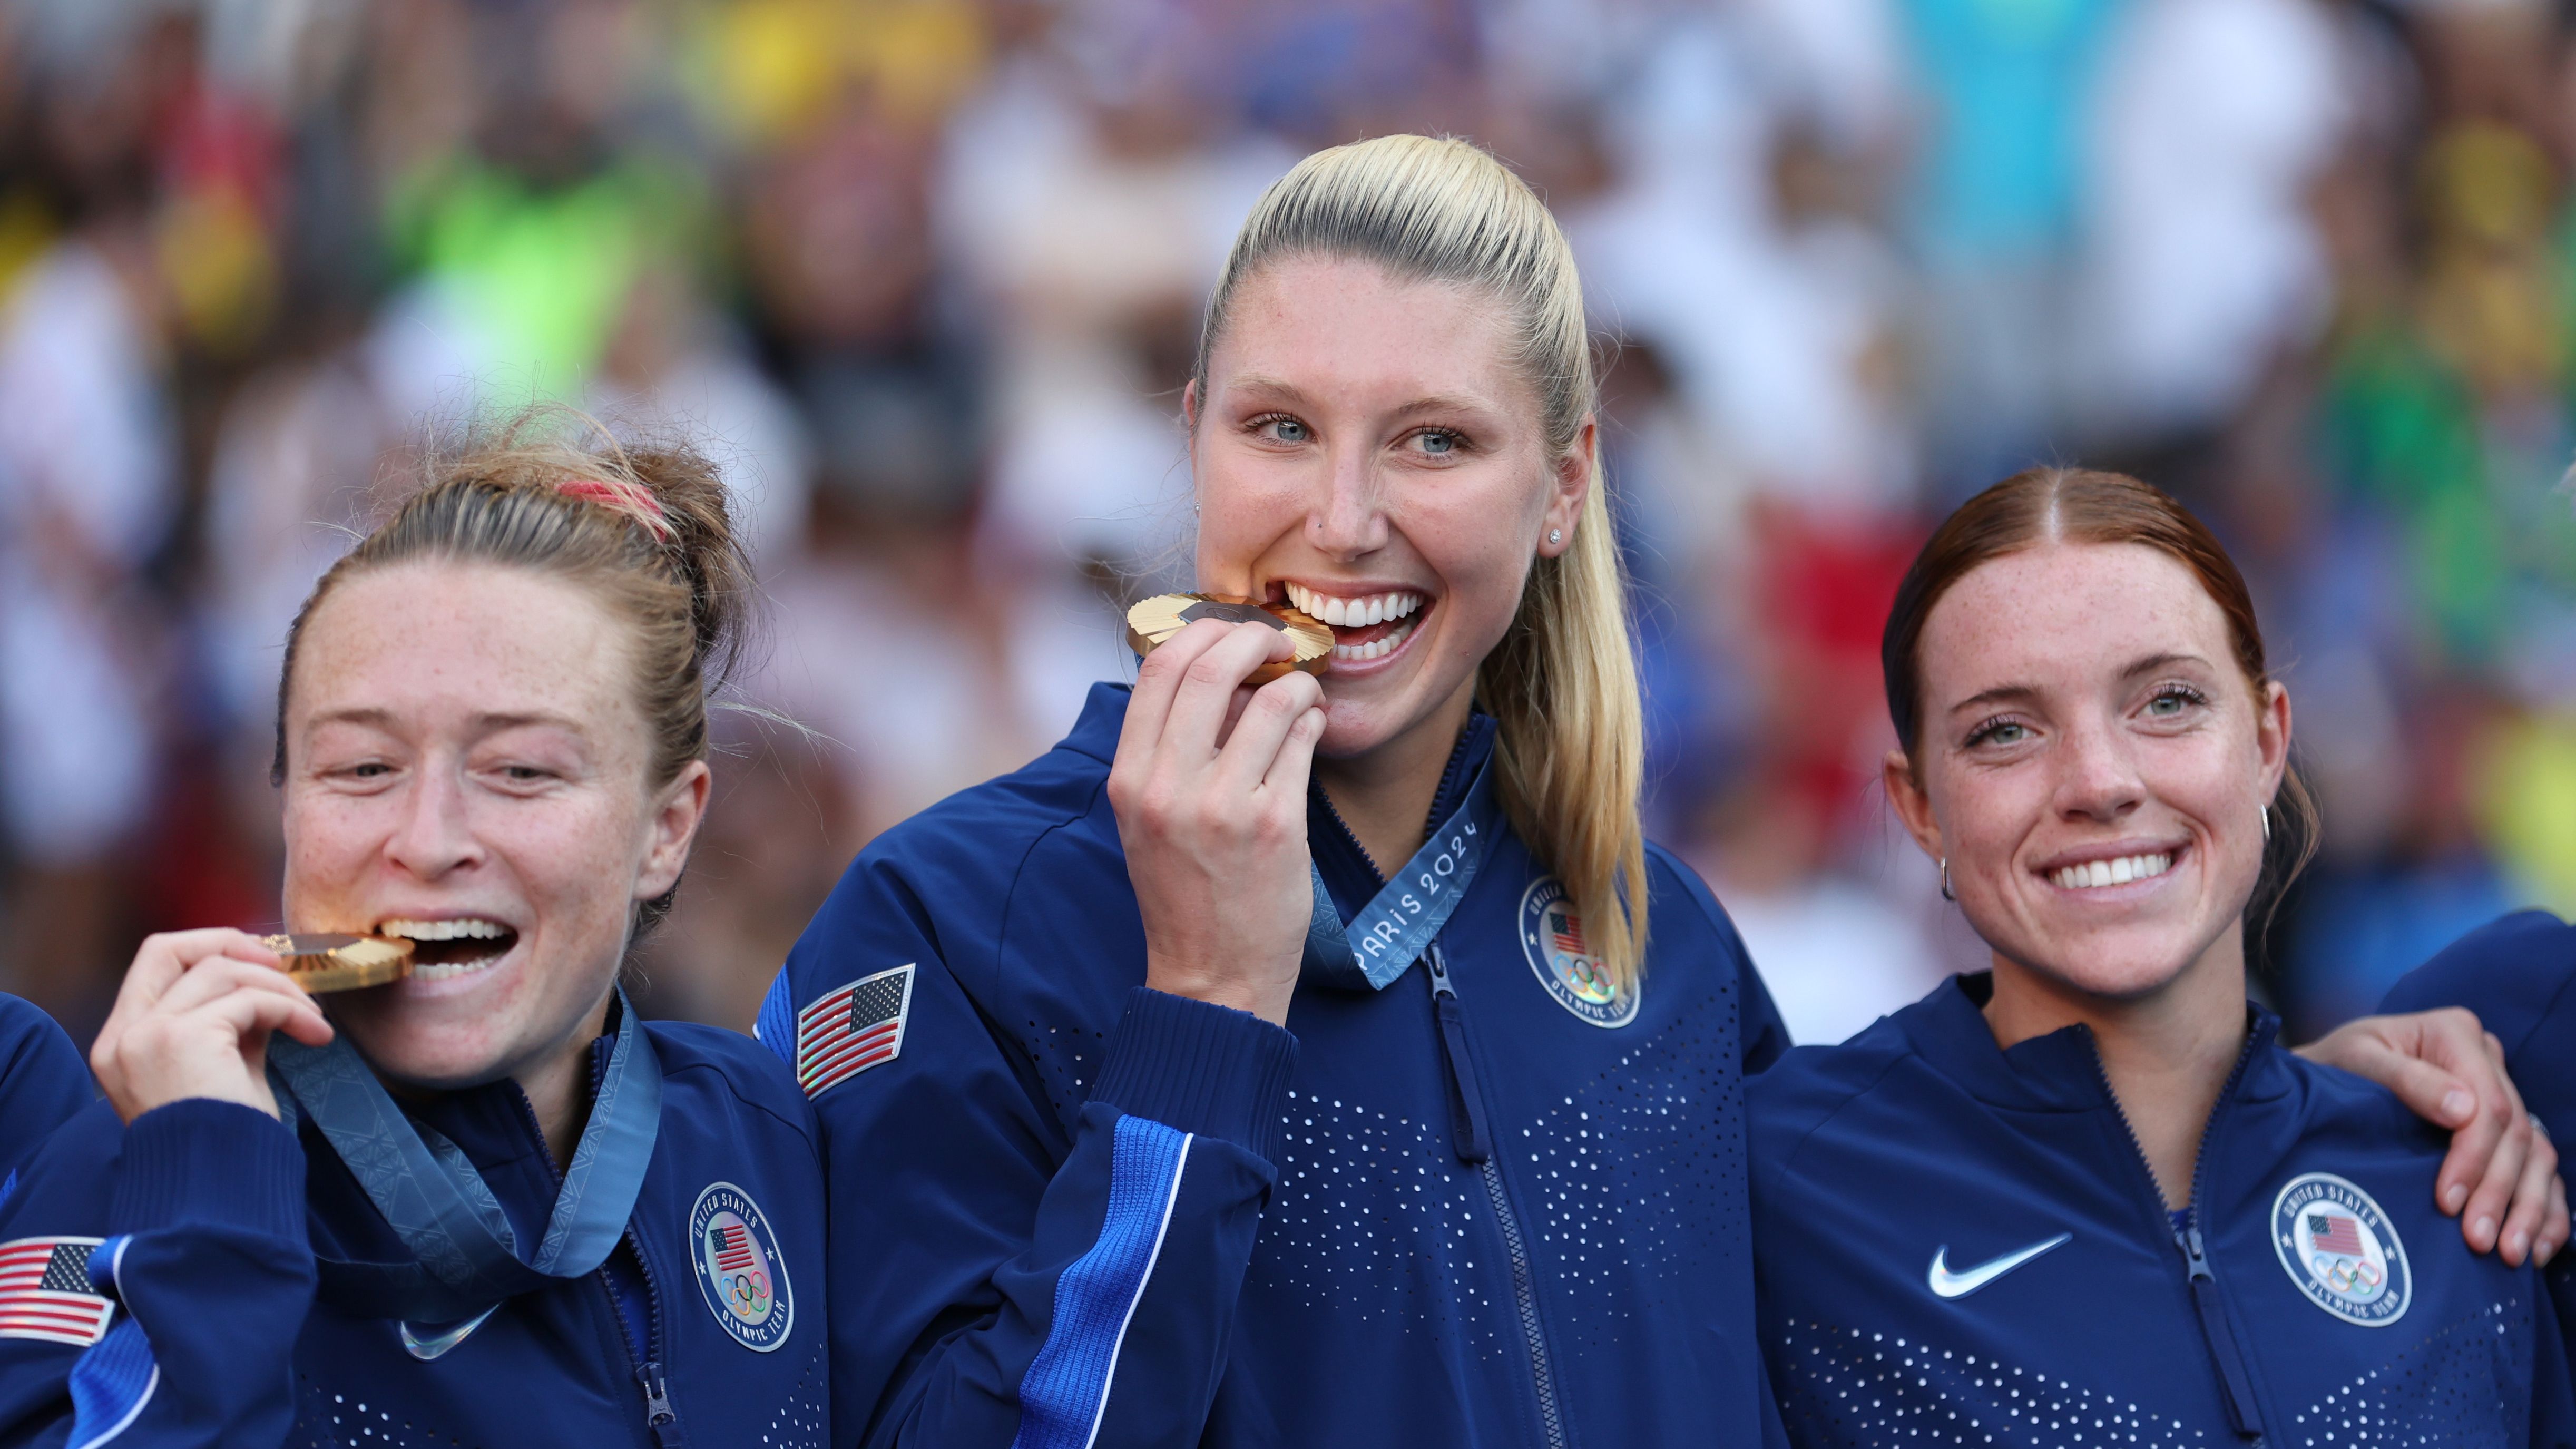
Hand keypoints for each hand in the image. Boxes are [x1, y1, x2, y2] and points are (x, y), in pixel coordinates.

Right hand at [90, 929, 335, 1123]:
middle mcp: (124, 1036)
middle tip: (283, 967)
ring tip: (313, 1020)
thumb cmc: (223, 1142)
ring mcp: (147, 1036)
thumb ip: (228, 1027)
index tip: (259, 963)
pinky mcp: (184, 1039)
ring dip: (281, 989)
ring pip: (221, 970)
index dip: (208, 949)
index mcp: (121, 1044)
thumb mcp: (219, 1071)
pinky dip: (292, 1010)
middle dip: (231, 943)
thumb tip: (263, 988)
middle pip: (167, 948)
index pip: (153, 964)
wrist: (218, 1190)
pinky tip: (316, 1036)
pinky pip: (252, 999)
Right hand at [1109, 617, 1326, 1025]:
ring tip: (1303, 695)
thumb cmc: (1184, 893)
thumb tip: (1216, 672)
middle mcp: (1168, 787)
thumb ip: (1166, 749)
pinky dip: (1313, 721)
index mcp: (1128, 779)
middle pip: (1209, 668)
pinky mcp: (1275, 825)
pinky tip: (1312, 729)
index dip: (1200, 632)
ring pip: (1269, 700)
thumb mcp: (1147, 819)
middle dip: (1254, 639)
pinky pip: (1302, 741)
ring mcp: (1222, 806)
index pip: (1157, 670)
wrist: (1212, 977)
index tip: (1230, 630)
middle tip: (1279, 642)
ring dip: (1296, 684)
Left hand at [2299, 1008, 2565, 1265]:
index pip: (2487, 1105)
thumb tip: (2462, 1109)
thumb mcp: (2356, 1059)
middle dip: (2500, 1192)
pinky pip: (2540, 1168)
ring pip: (2536, 1155)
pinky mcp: (2503, 1126)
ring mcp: (2501, 1092)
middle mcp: (2488, 1060)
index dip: (2474, 1158)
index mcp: (2456, 1034)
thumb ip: (2406, 1078)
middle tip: (2480, 1241)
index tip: (2448, 1202)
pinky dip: (2544, 1208)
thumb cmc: (2335, 1065)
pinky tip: (2536, 1246)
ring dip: (2528, 1209)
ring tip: (2511, 1255)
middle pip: (2515, 1134)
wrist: (2325, 1074)